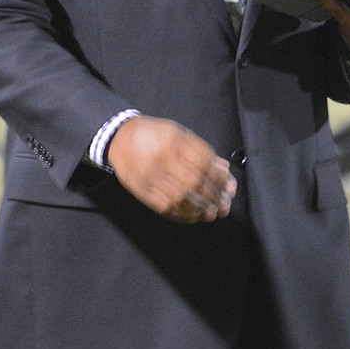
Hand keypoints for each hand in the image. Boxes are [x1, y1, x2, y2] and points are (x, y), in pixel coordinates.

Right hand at [107, 116, 236, 222]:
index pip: (203, 162)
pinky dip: (184, 214)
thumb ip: (202, 151)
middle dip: (214, 196)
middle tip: (225, 204)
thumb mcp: (179, 133)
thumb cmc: (154, 134)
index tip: (229, 187)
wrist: (120, 138)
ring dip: (201, 208)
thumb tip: (224, 169)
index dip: (219, 178)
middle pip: (194, 181)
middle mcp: (162, 158)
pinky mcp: (142, 190)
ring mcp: (150, 176)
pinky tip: (195, 215)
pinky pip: (165, 207)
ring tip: (213, 212)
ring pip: (181, 197)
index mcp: (174, 140)